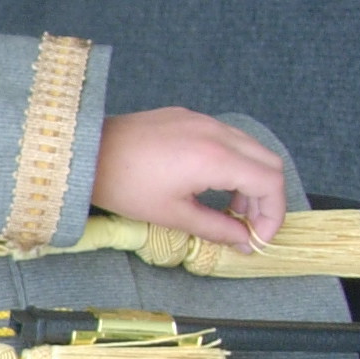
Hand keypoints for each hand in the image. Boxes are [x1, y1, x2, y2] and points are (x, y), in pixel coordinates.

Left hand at [91, 106, 287, 249]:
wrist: (86, 153)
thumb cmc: (124, 186)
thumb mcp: (172, 214)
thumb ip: (215, 228)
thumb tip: (243, 241)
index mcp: (216, 158)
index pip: (270, 182)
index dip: (273, 214)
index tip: (258, 238)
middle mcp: (217, 133)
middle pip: (269, 162)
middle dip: (267, 197)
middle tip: (248, 225)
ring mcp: (204, 120)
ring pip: (251, 148)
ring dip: (251, 180)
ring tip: (231, 209)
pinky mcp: (188, 117)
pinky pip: (227, 137)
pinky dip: (233, 162)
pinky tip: (212, 184)